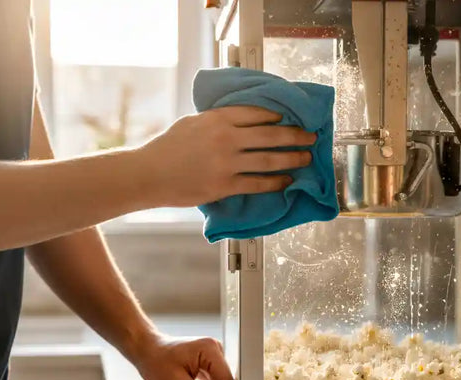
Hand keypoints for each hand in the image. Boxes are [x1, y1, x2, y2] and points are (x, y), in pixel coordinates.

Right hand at [137, 106, 315, 206]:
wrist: (149, 174)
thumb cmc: (167, 148)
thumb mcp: (192, 122)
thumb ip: (216, 120)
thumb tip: (240, 120)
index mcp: (217, 118)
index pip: (257, 113)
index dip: (277, 116)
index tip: (289, 119)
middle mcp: (225, 138)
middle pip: (270, 135)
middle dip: (295, 136)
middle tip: (311, 137)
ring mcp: (226, 163)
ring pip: (268, 160)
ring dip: (292, 159)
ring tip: (305, 158)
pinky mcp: (224, 185)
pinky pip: (258, 183)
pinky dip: (275, 182)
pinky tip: (287, 181)